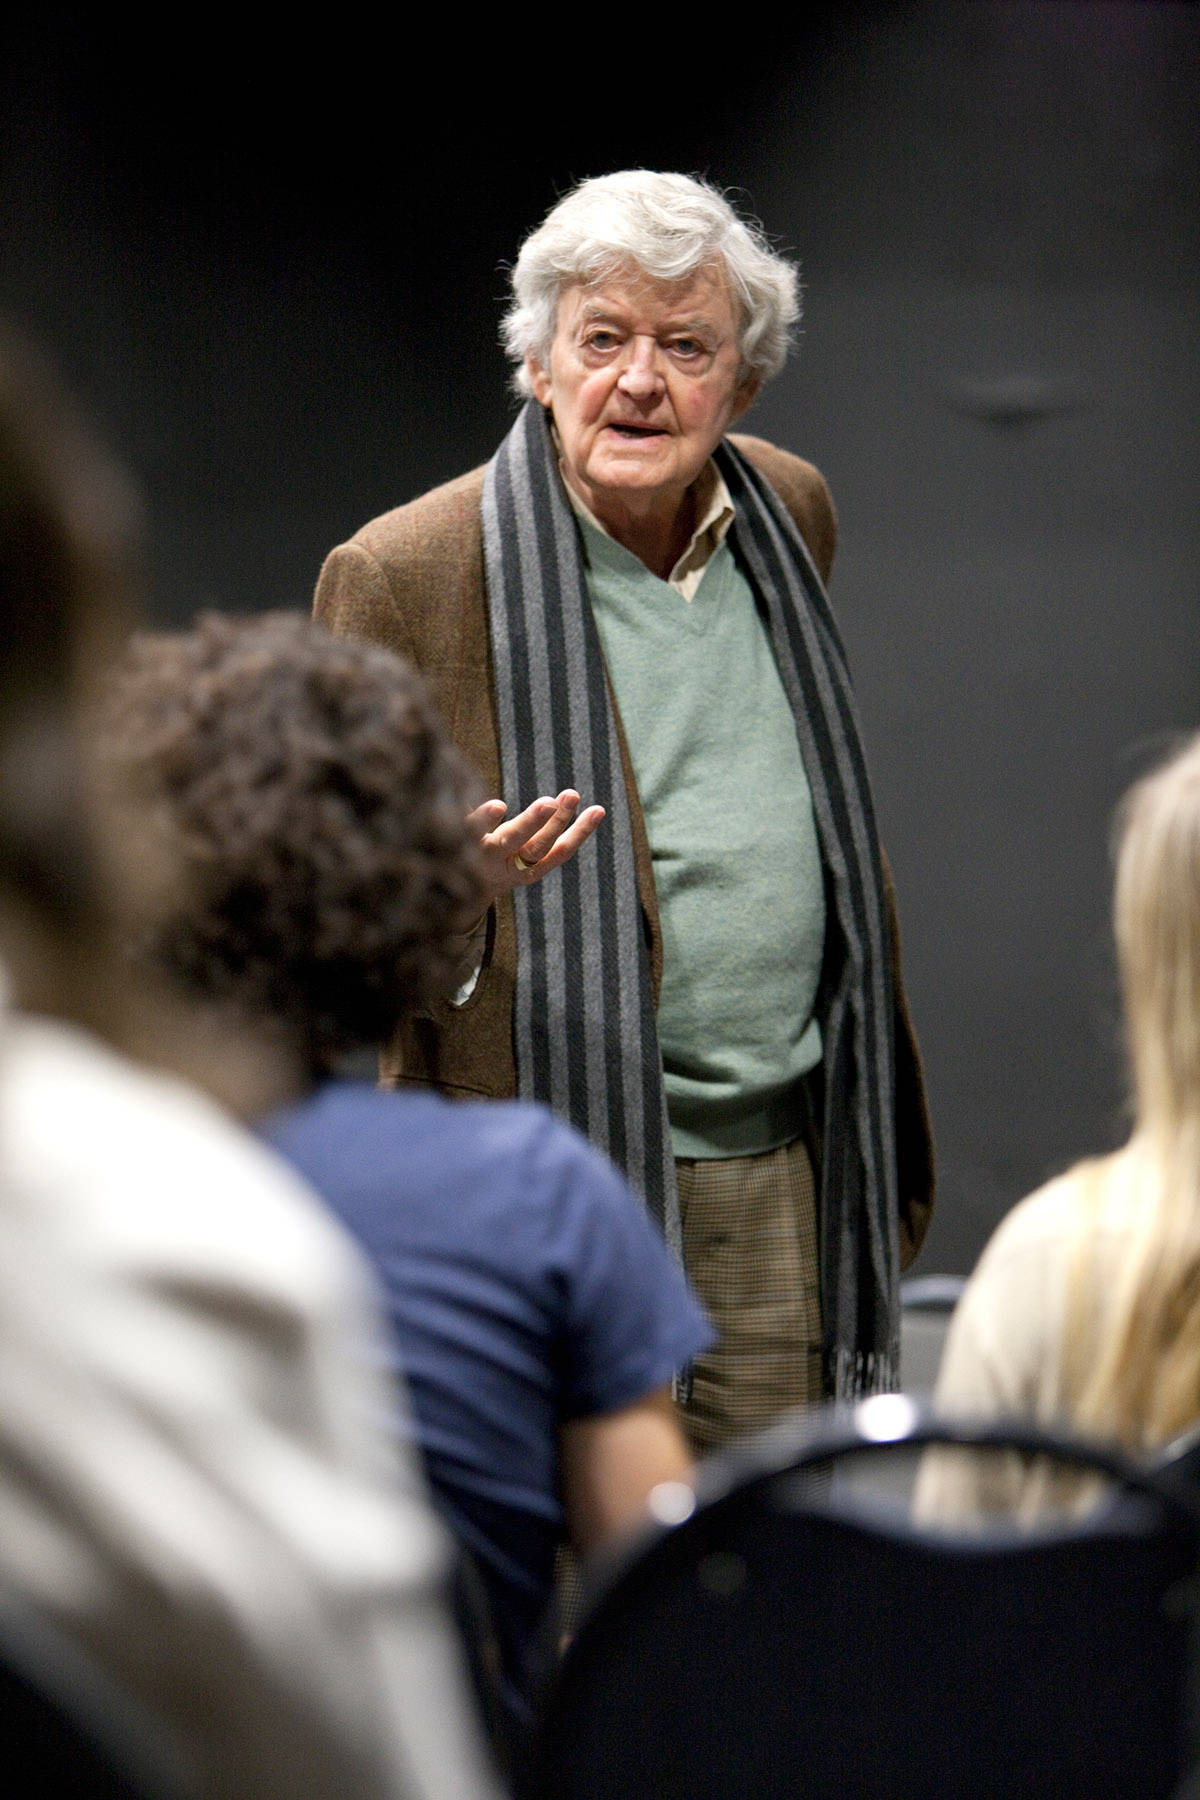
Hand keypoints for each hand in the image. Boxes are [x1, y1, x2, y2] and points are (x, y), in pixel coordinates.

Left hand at [467, 789, 605, 911]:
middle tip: (571, 796)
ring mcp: (481, 856)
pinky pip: (472, 832)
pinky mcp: (456, 844)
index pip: (558, 852)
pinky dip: (485, 820)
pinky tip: (498, 806)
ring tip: (548, 802)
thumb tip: (566, 805)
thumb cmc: (484, 865)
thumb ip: (534, 836)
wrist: (438, 895)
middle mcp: (505, 866)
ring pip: (510, 840)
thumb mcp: (512, 859)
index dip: (580, 832)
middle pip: (536, 846)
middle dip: (556, 822)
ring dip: (531, 821)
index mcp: (524, 871)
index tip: (599, 810)